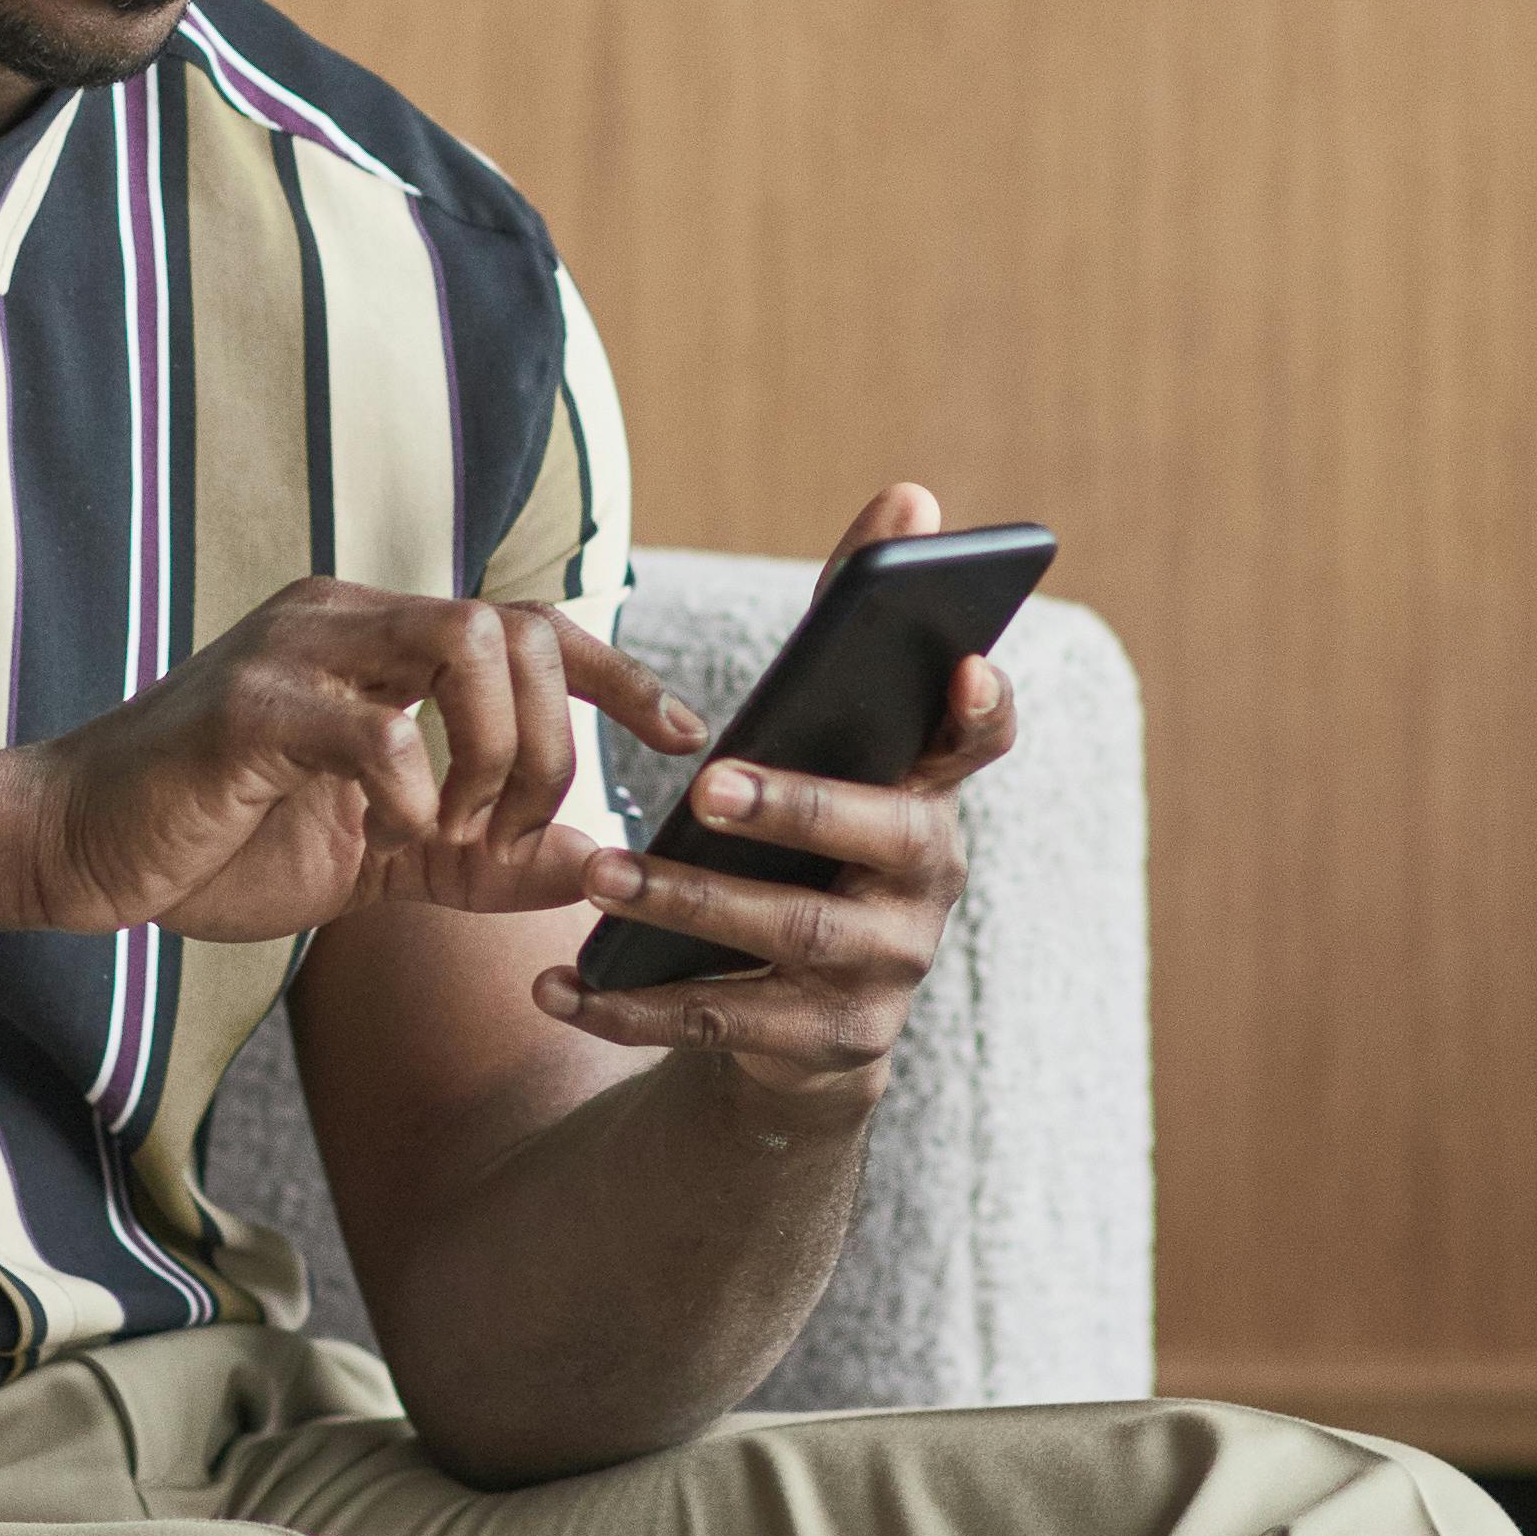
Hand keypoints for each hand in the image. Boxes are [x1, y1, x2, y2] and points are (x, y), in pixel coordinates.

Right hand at [0, 578, 708, 950]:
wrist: (76, 852)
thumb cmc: (215, 840)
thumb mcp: (376, 857)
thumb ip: (481, 858)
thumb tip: (592, 862)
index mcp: (377, 643)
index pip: (527, 624)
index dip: (617, 674)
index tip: (681, 733)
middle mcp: (344, 621)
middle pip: (512, 628)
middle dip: (548, 740)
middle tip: (513, 832)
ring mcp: (293, 652)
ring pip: (461, 644)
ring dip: (492, 752)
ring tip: (458, 832)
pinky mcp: (246, 709)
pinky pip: (375, 732)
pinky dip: (412, 794)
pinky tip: (390, 841)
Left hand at [535, 480, 1016, 1134]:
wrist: (811, 1021)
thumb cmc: (808, 842)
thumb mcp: (826, 746)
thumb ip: (846, 629)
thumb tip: (908, 491)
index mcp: (928, 793)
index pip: (980, 741)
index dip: (981, 708)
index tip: (965, 667)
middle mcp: (926, 882)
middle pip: (872, 841)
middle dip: (794, 811)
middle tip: (709, 788)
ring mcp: (883, 970)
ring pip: (786, 937)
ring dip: (687, 905)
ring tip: (599, 874)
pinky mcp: (826, 1045)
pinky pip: (718, 1026)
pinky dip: (629, 1009)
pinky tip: (555, 987)